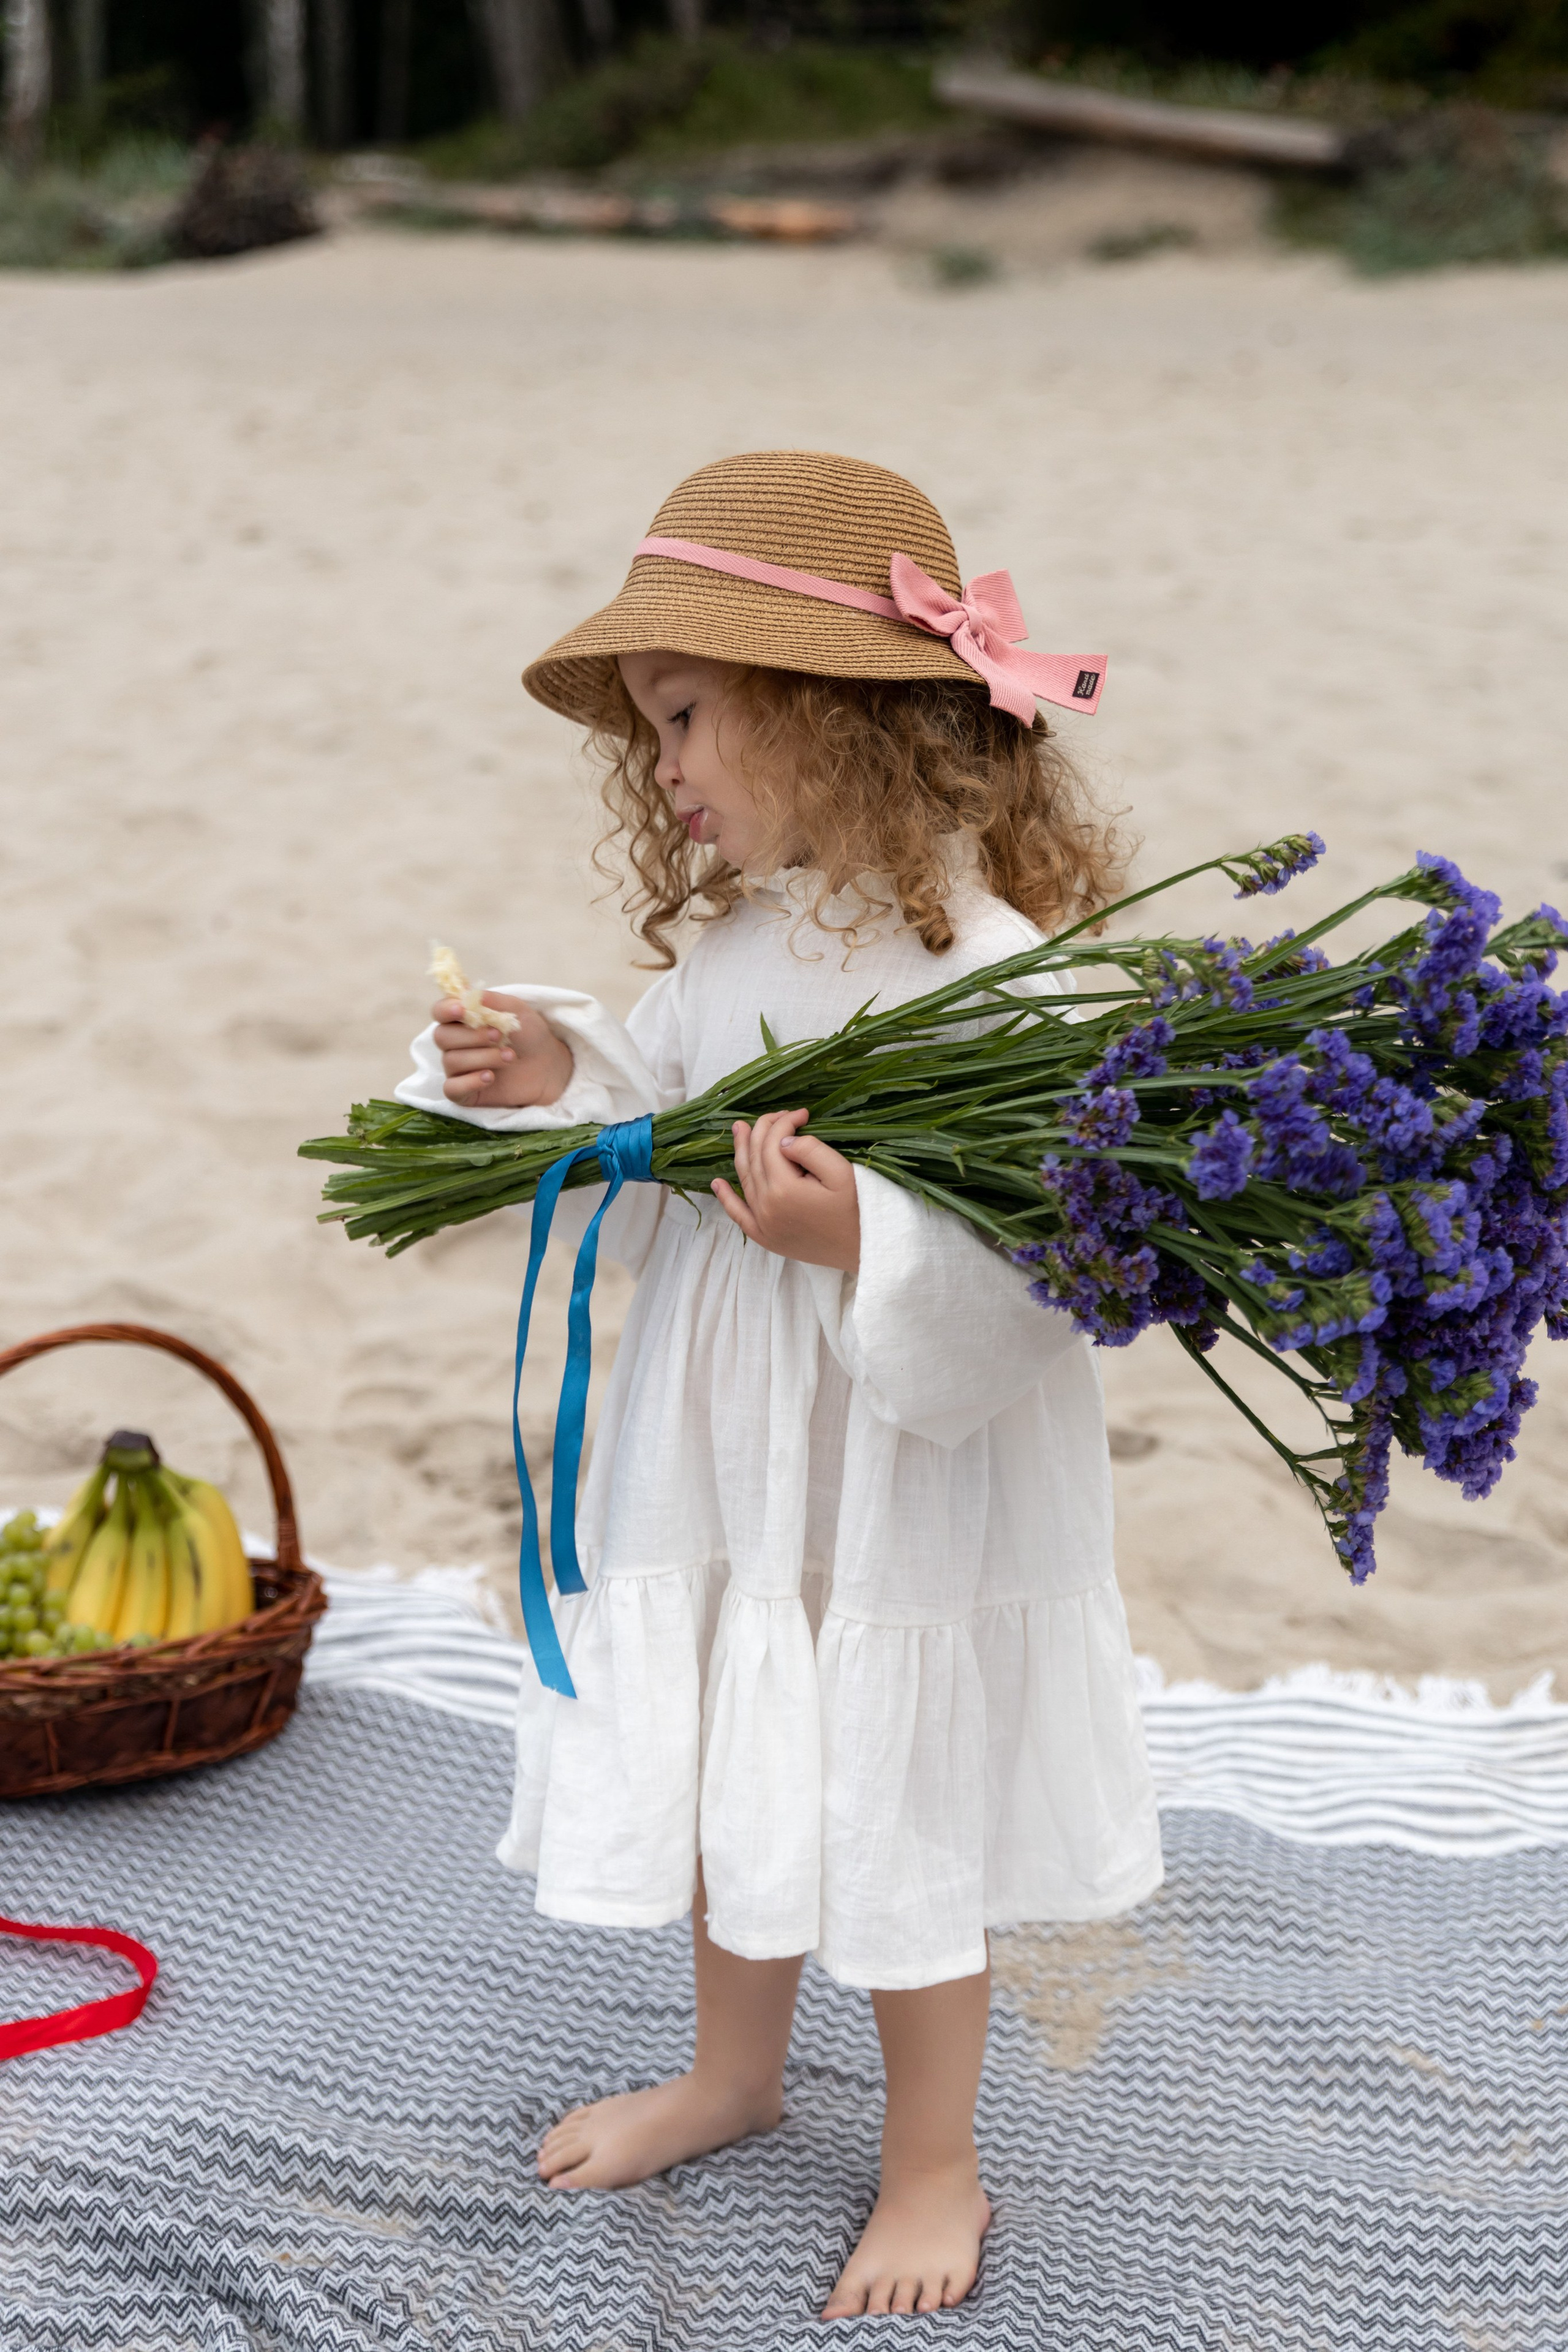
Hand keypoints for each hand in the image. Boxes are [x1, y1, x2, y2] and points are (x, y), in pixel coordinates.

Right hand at [433, 992, 574, 1109]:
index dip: (446, 1010)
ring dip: (483, 1057)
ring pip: (451, 1061)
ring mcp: (459, 1069)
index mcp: (463, 1020)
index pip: (440, 1012)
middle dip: (471, 1036)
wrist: (549, 1065)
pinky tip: (490, 1077)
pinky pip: (452, 1089)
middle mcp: (455, 1044)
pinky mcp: (465, 1093)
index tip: (462, 1010)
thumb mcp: (517, 1011)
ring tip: (510, 1057)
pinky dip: (469, 1082)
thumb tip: (469, 994)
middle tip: (498, 1036)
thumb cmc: (530, 1035)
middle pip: (442, 1037)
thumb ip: (493, 1001)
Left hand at [711, 1108, 859, 1273]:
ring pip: (745, 1178)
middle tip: (777, 1114)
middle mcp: (766, 1206)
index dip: (785, 1121)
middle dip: (763, 1130)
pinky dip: (726, 1197)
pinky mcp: (764, 1237)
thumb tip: (782, 1140)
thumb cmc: (857, 1210)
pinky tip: (717, 1183)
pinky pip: (738, 1214)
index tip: (803, 1113)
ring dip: (741, 1151)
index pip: (773, 1143)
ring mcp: (762, 1223)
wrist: (864, 1250)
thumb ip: (810, 1150)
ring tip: (739, 1129)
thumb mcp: (841, 1173)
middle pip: (755, 1157)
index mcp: (784, 1188)